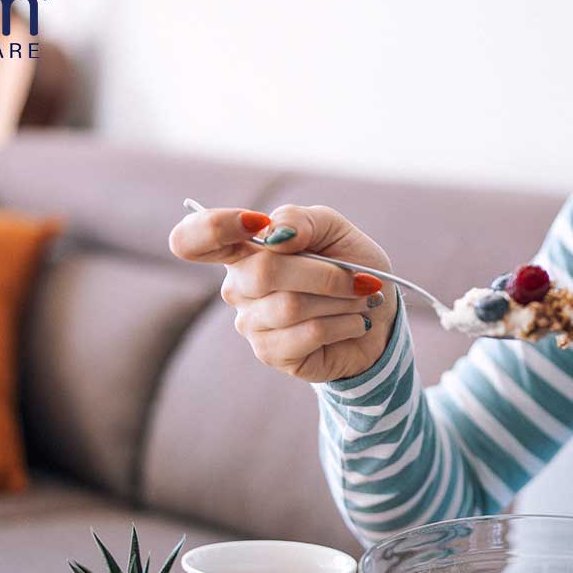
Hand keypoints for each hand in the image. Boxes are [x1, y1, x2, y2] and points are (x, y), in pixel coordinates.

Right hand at [169, 204, 397, 382]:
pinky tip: (354, 323)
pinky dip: (344, 323)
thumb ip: (301, 220)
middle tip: (359, 278)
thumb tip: (274, 233)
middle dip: (324, 273)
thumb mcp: (333, 229)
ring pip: (291, 305)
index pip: (192, 238)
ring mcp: (249, 322)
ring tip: (358, 300)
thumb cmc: (351, 266)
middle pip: (263, 271)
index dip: (212, 227)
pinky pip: (308, 333)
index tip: (254, 222)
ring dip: (341, 300)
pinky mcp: (270, 352)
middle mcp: (237, 285)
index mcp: (243, 248)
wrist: (380, 314)